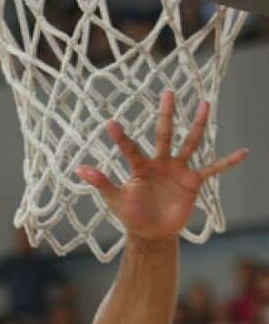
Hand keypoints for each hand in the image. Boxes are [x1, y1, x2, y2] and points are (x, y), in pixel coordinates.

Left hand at [77, 90, 248, 240]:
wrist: (151, 232)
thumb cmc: (130, 214)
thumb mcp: (115, 199)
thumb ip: (101, 183)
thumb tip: (79, 169)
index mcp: (140, 167)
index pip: (130, 148)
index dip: (120, 138)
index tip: (110, 123)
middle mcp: (160, 162)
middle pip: (165, 133)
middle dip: (167, 113)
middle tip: (168, 91)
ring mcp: (178, 170)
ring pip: (190, 142)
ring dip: (198, 125)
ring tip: (206, 104)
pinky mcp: (193, 181)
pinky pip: (213, 169)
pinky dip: (227, 162)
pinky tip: (243, 152)